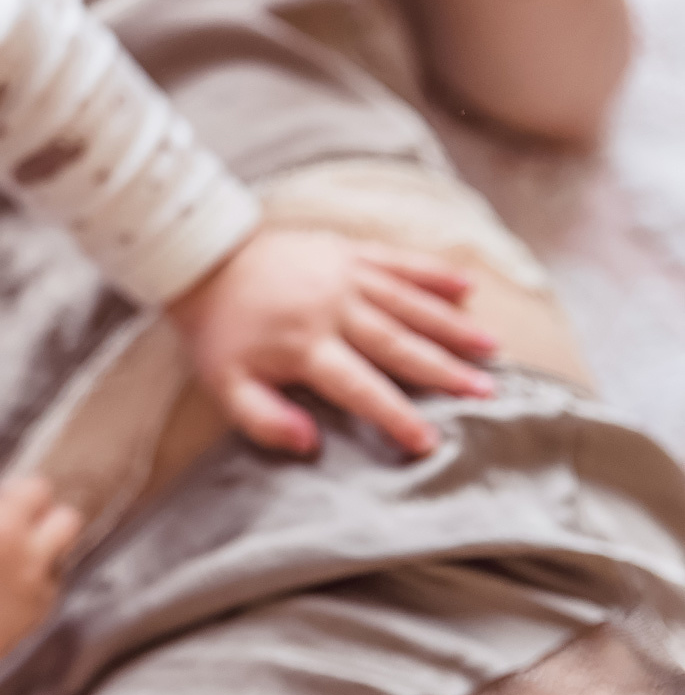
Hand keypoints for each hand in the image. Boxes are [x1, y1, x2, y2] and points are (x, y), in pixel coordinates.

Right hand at [0, 462, 80, 679]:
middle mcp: (5, 526)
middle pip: (35, 488)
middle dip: (17, 499)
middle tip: (2, 516)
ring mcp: (29, 563)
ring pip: (66, 522)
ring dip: (47, 527)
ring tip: (29, 540)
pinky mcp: (40, 598)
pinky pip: (55, 572)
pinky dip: (40, 573)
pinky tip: (17, 581)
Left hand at [169, 229, 496, 456]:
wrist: (202, 261)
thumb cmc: (218, 331)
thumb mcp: (224, 384)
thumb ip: (263, 419)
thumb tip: (311, 444)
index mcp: (304, 346)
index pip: (359, 387)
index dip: (395, 416)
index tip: (430, 441)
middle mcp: (331, 309)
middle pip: (397, 344)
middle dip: (444, 370)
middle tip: (486, 391)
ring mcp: (343, 275)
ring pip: (408, 303)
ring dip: (451, 326)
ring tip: (491, 348)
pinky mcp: (346, 250)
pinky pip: (397, 261)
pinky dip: (432, 273)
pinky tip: (467, 287)